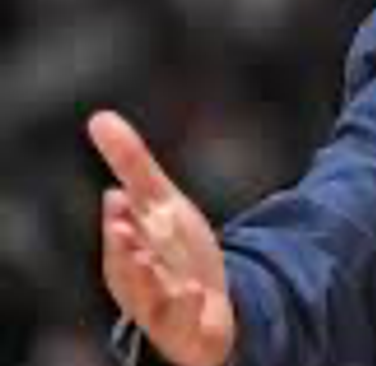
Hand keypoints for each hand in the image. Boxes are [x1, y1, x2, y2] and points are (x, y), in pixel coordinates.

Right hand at [89, 111, 236, 365]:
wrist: (205, 305)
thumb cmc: (172, 252)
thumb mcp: (160, 204)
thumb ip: (132, 165)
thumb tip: (100, 118)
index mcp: (128, 251)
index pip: (120, 234)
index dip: (117, 219)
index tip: (118, 196)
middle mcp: (142, 282)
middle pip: (129, 269)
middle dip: (125, 250)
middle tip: (125, 228)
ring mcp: (165, 308)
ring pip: (150, 299)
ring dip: (149, 280)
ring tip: (151, 258)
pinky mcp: (189, 329)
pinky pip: (184, 324)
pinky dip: (185, 309)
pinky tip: (193, 292)